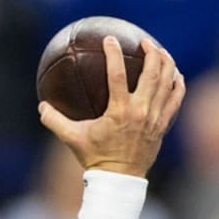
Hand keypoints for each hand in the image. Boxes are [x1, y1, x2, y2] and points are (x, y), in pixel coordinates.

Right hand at [39, 36, 185, 176]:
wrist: (118, 178)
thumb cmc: (94, 157)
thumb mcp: (71, 138)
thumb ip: (54, 121)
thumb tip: (41, 106)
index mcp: (119, 111)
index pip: (117, 74)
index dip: (113, 54)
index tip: (110, 39)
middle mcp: (140, 111)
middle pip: (152, 73)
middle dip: (150, 52)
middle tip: (144, 42)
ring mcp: (155, 117)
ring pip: (167, 83)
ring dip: (166, 63)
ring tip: (160, 52)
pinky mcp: (163, 124)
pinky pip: (176, 99)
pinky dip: (177, 84)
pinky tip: (175, 75)